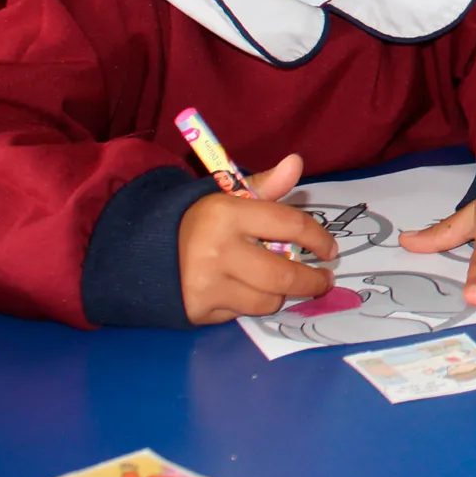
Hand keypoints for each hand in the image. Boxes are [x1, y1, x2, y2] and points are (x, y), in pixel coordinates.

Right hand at [178, 153, 335, 325]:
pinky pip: (244, 313)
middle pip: (283, 275)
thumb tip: (296, 162)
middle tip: (324, 280)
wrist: (144, 250)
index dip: (319, 239)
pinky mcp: (200, 311)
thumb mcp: (228, 197)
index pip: (290, 225)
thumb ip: (266, 186)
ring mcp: (208, 284)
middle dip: (312, 281)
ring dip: (282, 293)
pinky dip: (253, 304)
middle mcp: (218, 251)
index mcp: (228, 214)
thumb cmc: (199, 221)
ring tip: (285, 284)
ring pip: (267, 299)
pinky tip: (249, 291)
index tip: (330, 250)